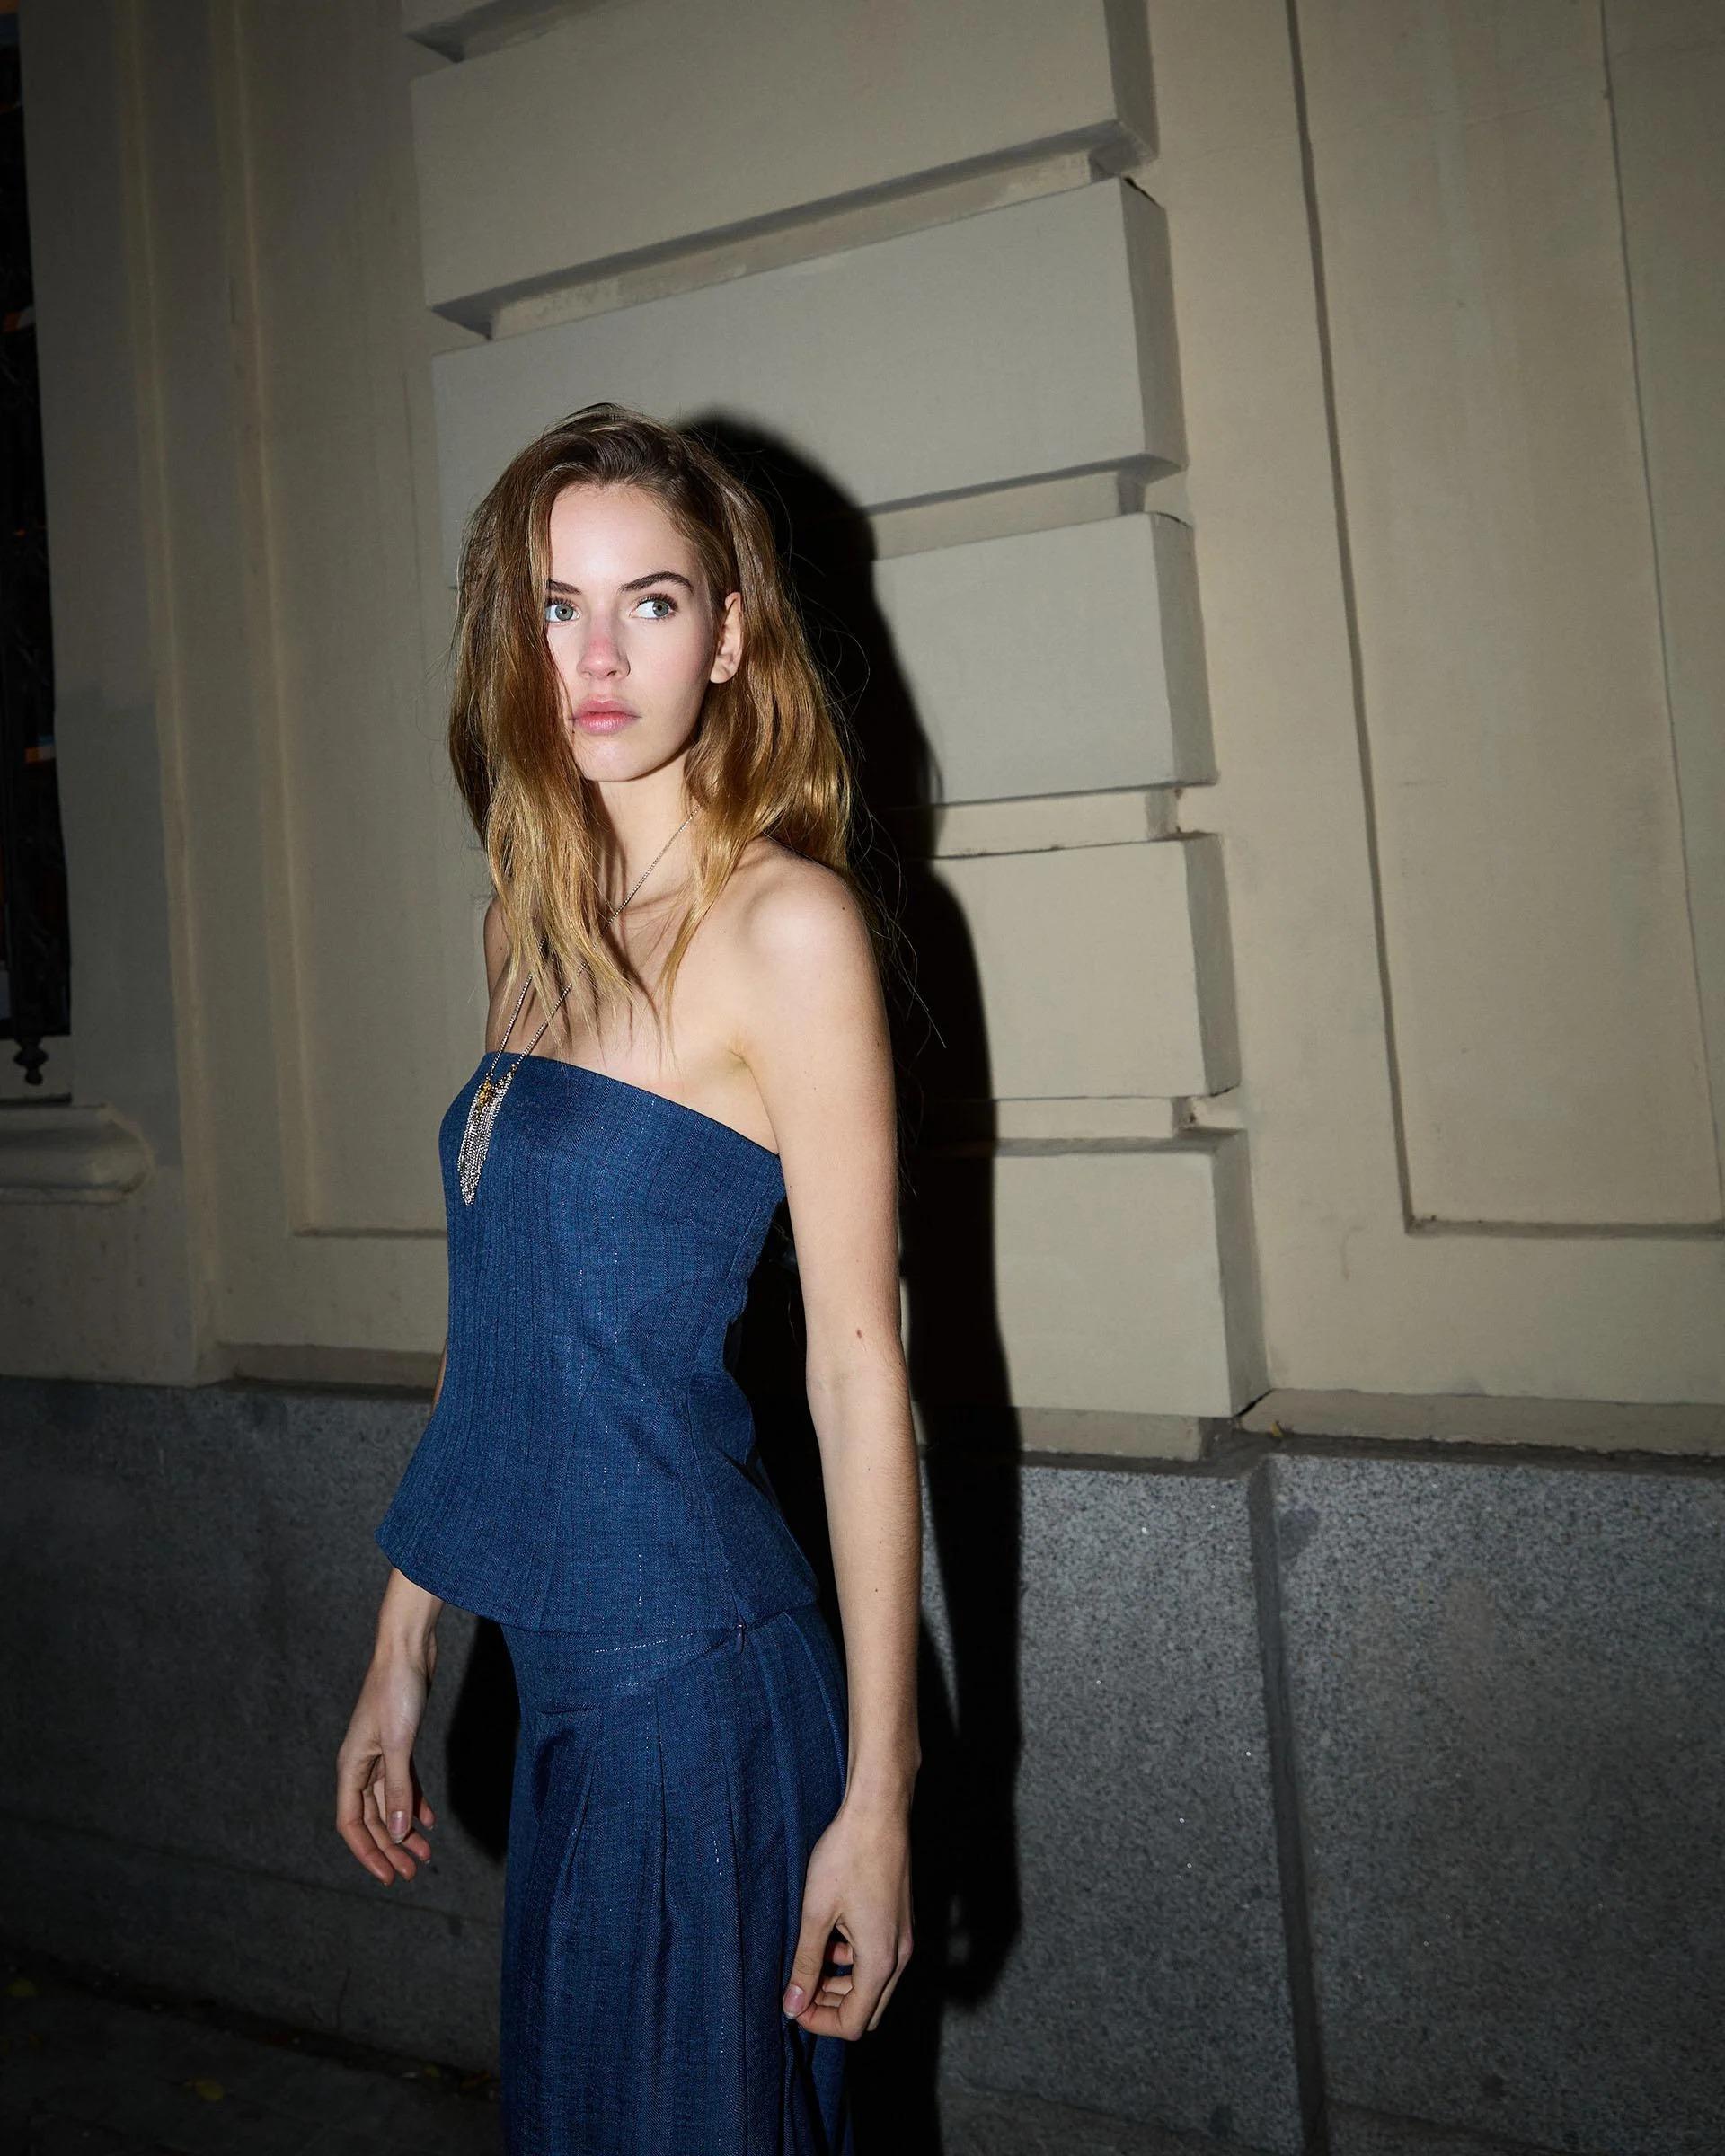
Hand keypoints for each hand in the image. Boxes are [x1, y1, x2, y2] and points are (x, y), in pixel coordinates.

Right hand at [335, 1644, 437, 1885]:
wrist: (408, 1647)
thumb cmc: (396, 1689)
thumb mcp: (398, 1744)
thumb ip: (398, 1789)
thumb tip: (399, 1833)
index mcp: (351, 1767)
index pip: (352, 1823)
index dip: (368, 1852)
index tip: (388, 1876)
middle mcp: (361, 1764)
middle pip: (373, 1818)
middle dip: (391, 1848)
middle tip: (413, 1872)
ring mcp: (380, 1753)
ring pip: (390, 1803)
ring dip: (405, 1829)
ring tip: (425, 1855)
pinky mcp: (399, 1742)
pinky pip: (403, 1783)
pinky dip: (414, 1802)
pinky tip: (429, 1820)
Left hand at [781, 1792, 911, 2037]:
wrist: (879, 1811)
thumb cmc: (847, 1857)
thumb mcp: (817, 1912)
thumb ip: (805, 1963)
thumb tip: (792, 2005)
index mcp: (880, 1961)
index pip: (853, 2023)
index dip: (819, 2022)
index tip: (793, 2004)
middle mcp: (900, 1956)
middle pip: (868, 2009)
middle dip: (832, 2007)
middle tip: (799, 1988)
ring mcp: (904, 1937)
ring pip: (875, 1984)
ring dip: (842, 1984)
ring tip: (810, 1960)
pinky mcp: (901, 1920)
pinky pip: (880, 1959)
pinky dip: (854, 1961)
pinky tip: (832, 1936)